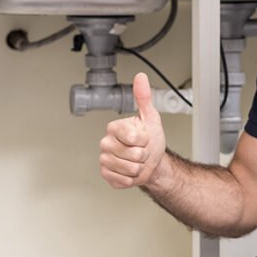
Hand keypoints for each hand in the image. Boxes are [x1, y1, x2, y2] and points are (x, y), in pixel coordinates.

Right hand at [99, 72, 166, 187]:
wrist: (152, 162)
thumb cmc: (151, 140)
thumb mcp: (150, 118)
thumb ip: (144, 98)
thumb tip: (140, 77)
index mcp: (114, 128)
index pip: (133, 137)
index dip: (145, 139)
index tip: (144, 137)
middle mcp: (106, 143)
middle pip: (133, 154)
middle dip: (143, 154)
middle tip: (141, 150)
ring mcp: (105, 160)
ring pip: (129, 168)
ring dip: (139, 167)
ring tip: (137, 160)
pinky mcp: (106, 175)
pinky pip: (122, 180)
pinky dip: (132, 178)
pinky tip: (131, 171)